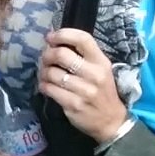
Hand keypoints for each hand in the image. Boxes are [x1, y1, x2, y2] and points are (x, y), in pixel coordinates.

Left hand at [38, 28, 128, 143]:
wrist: (111, 121)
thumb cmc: (101, 91)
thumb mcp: (100, 70)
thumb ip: (82, 56)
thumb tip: (53, 42)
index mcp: (101, 62)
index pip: (83, 39)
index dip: (62, 34)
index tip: (50, 38)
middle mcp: (95, 74)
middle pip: (61, 54)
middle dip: (46, 55)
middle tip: (45, 60)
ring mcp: (85, 90)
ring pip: (51, 72)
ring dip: (43, 72)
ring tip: (46, 75)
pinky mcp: (74, 104)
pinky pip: (49, 89)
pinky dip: (43, 86)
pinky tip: (47, 87)